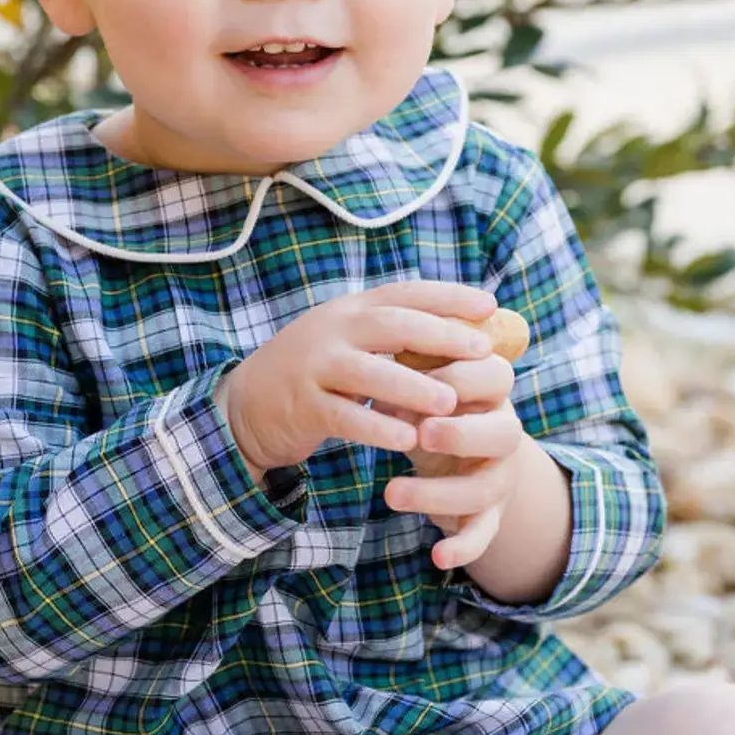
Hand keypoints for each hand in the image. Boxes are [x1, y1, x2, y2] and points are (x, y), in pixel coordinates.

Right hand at [221, 281, 497, 474]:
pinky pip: (344, 416)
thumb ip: (395, 338)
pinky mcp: (302, 405)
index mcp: (350, 311)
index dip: (448, 296)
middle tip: (482, 350)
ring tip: (450, 402)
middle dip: (440, 334)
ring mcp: (314, 366)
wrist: (244, 405)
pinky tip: (407, 440)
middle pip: (391, 324)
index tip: (490, 303)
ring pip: (369, 371)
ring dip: (412, 386)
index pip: (404, 294)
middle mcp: (332, 330)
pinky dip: (377, 427)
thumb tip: (465, 334)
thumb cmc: (316, 375)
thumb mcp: (351, 344)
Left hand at [383, 349, 525, 570]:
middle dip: (461, 434)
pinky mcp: (489, 516)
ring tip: (391, 493)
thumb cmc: (434, 409)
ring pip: (482, 489)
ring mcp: (500, 478)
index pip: (497, 375)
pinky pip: (483, 535)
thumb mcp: (424, 390)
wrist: (461, 453)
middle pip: (504, 433)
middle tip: (421, 434)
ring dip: (437, 493)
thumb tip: (382, 396)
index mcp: (492, 393)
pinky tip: (439, 558)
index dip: (461, 376)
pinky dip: (464, 549)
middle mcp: (505, 434)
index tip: (419, 379)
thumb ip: (409, 387)